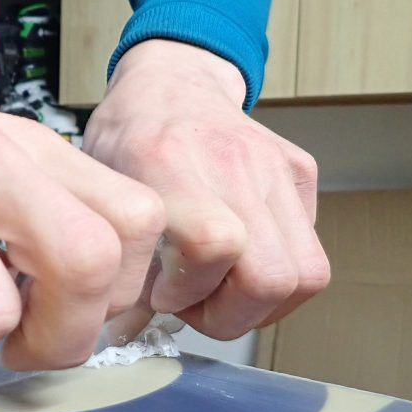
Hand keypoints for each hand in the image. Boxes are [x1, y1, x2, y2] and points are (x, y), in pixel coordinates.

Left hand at [84, 40, 329, 339]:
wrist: (171, 80)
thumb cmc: (126, 140)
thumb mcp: (100, 190)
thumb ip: (117, 257)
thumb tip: (131, 330)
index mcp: (166, 161)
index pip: (214, 243)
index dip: (190, 291)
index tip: (161, 294)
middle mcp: (230, 161)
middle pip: (271, 275)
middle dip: (231, 316)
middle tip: (194, 306)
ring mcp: (274, 165)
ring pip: (305, 274)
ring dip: (261, 306)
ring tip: (217, 291)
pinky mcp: (301, 172)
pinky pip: (311, 252)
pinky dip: (277, 277)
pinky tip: (236, 264)